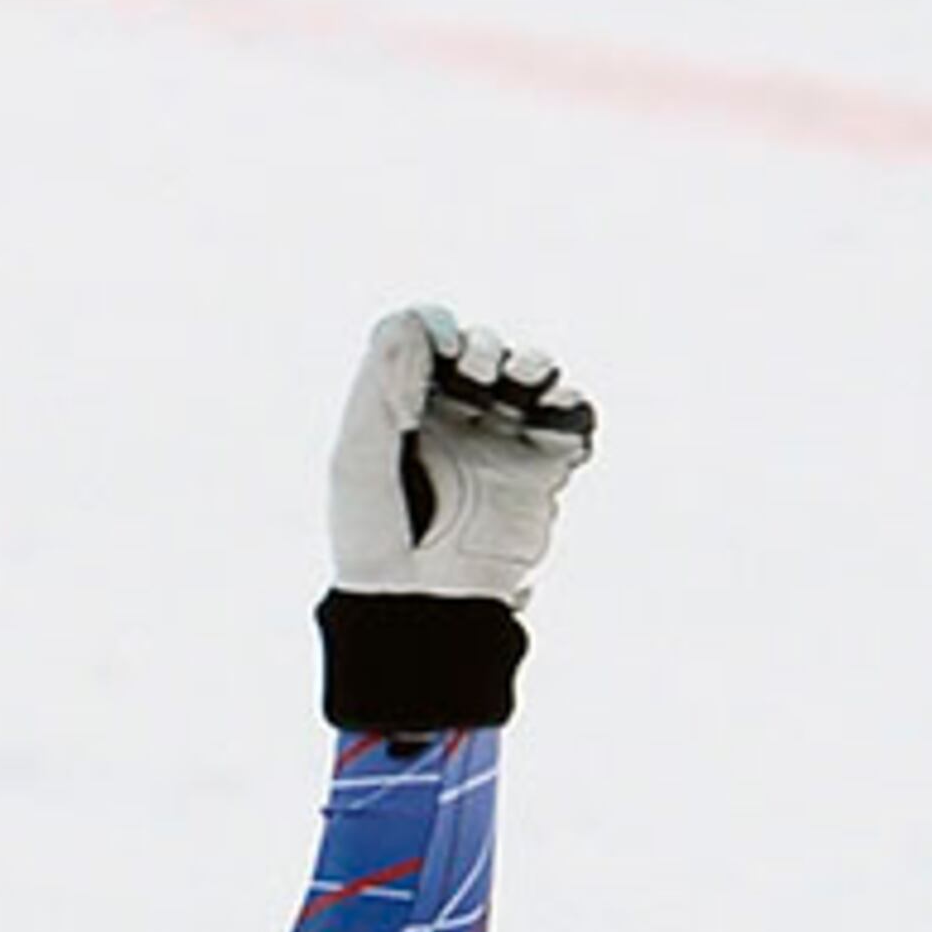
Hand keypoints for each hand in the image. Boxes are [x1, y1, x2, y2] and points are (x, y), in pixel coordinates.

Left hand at [328, 307, 594, 609]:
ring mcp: (501, 448)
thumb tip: (419, 319)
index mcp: (409, 412)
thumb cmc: (375, 542)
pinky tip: (559, 408)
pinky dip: (573, 406)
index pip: (433, 343)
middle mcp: (457, 424)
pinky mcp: (539, 476)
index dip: (441, 332)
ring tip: (525, 378)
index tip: (444, 351)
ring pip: (532, 378)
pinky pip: (570, 426)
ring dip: (533, 363)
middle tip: (479, 375)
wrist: (418, 611)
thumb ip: (380, 379)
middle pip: (485, 352)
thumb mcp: (357, 454)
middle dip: (487, 349)